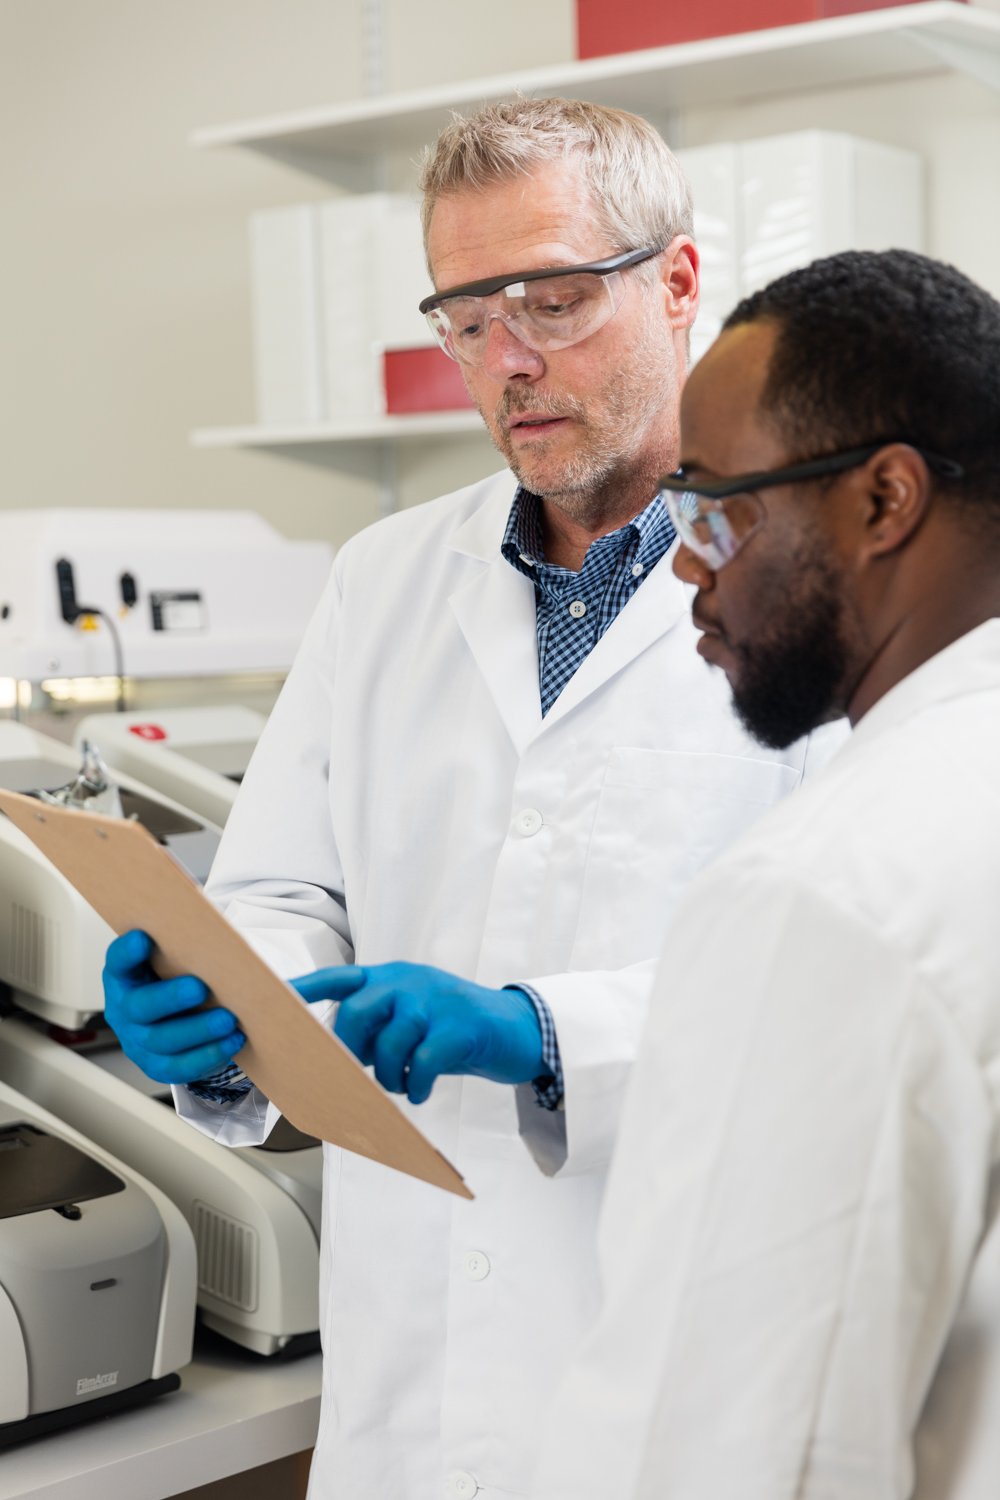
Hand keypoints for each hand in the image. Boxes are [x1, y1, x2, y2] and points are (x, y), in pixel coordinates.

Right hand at [103, 929, 244, 1085]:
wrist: (176, 1018)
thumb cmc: (174, 980)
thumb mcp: (171, 961)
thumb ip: (183, 950)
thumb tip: (216, 939)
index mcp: (123, 976)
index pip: (118, 961)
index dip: (127, 952)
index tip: (142, 938)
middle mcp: (124, 1009)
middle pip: (140, 1006)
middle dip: (171, 998)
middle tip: (200, 988)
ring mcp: (137, 1041)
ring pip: (161, 1040)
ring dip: (198, 1030)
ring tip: (228, 1019)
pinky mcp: (156, 1065)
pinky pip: (178, 1067)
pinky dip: (208, 1055)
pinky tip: (232, 1040)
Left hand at [290, 961, 547, 1104]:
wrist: (519, 1028)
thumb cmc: (456, 1027)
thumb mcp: (416, 1012)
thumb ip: (380, 1023)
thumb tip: (339, 1056)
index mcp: (392, 977)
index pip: (338, 979)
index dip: (303, 989)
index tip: (273, 1001)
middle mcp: (408, 982)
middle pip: (356, 1013)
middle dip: (353, 1050)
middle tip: (366, 1070)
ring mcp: (435, 1002)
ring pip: (388, 1042)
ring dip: (388, 1074)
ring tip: (402, 1084)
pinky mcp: (459, 1028)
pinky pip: (422, 1062)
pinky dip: (417, 1085)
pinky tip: (423, 1090)